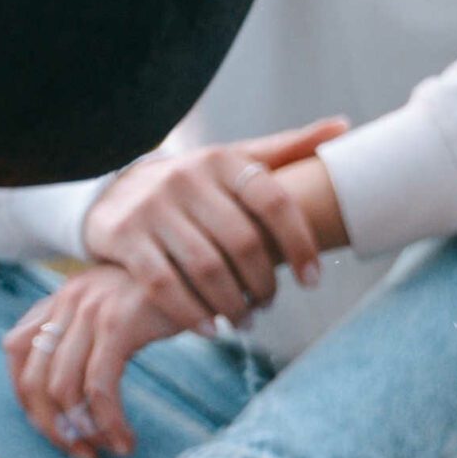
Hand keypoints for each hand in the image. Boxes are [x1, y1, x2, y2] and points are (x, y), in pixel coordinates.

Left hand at [1, 263, 176, 457]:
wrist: (205, 264)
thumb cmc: (166, 296)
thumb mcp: (116, 307)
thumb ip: (87, 335)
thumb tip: (70, 396)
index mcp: (61, 298)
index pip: (15, 349)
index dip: (26, 394)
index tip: (53, 425)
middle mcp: (67, 301)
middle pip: (33, 378)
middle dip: (52, 427)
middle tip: (81, 454)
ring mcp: (89, 311)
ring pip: (63, 389)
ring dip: (81, 432)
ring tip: (106, 451)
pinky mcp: (118, 324)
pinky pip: (100, 387)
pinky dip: (108, 423)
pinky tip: (124, 440)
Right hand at [82, 118, 348, 330]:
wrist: (112, 192)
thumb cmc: (190, 185)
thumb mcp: (233, 162)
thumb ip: (285, 149)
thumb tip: (344, 128)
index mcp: (223, 160)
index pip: (274, 201)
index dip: (300, 244)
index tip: (313, 280)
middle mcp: (186, 178)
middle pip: (242, 242)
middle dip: (262, 283)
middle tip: (268, 305)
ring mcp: (152, 207)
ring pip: (205, 268)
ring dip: (231, 305)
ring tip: (243, 321)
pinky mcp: (123, 236)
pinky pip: (163, 284)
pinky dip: (190, 313)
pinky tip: (209, 329)